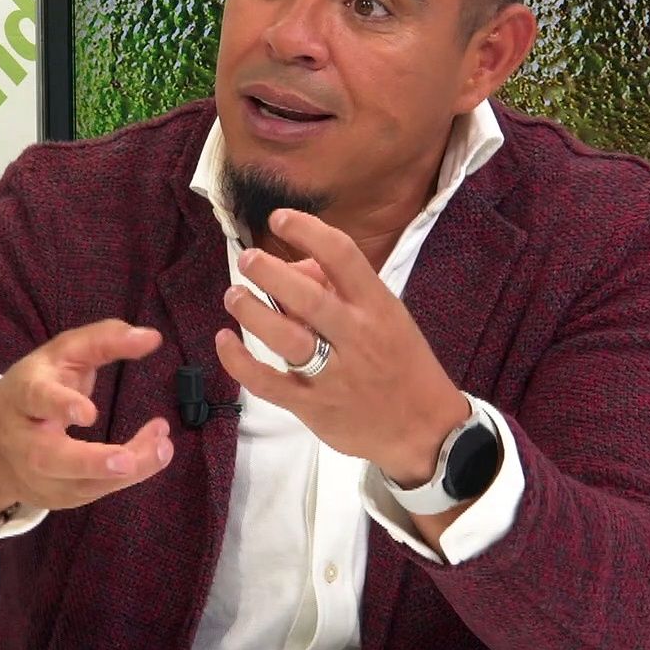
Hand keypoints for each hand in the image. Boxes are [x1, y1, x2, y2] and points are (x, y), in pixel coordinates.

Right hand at [0, 319, 173, 517]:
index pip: (36, 399)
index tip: (89, 413)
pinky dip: (128, 476)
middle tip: (126, 461)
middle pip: (50, 458)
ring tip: (163, 448)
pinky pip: (94, 492)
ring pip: (78, 483)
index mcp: (23, 395)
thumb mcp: (63, 354)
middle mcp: (24, 441)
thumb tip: (153, 338)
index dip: (59, 406)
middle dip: (89, 462)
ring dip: (124, 471)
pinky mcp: (56, 497)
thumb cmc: (38, 386)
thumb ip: (105, 340)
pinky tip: (155, 454)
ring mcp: (37, 476)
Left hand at [214, 209, 469, 486]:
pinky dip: (240, 362)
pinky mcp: (313, 407)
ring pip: (285, 339)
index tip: (280, 219)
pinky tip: (224, 341)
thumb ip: (343, 290)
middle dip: (270, 273)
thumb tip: (294, 267)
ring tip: (234, 295)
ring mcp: (334, 375)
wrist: (425, 431)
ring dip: (251, 312)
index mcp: (378, 307)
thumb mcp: (387, 316)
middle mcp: (356, 337)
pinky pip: (268, 383)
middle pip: (308, 298)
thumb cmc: (403, 364)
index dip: (307, 231)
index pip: (342, 256)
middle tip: (248, 259)